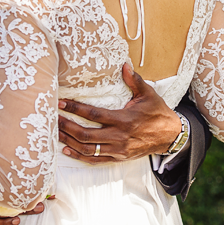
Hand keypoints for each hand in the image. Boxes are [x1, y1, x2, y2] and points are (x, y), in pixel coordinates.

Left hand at [57, 62, 181, 162]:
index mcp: (124, 119)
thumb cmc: (157, 112)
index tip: (61, 103)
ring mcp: (118, 150)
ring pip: (88, 149)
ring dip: (69, 142)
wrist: (170, 136)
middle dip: (67, 127)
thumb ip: (134, 80)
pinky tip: (67, 150)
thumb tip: (124, 65)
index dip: (76, 109)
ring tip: (56, 133)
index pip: (94, 115)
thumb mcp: (148, 94)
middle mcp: (119, 137)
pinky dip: (80, 156)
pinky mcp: (118, 158)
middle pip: (86, 135)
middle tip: (53, 119)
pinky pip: (96, 160)